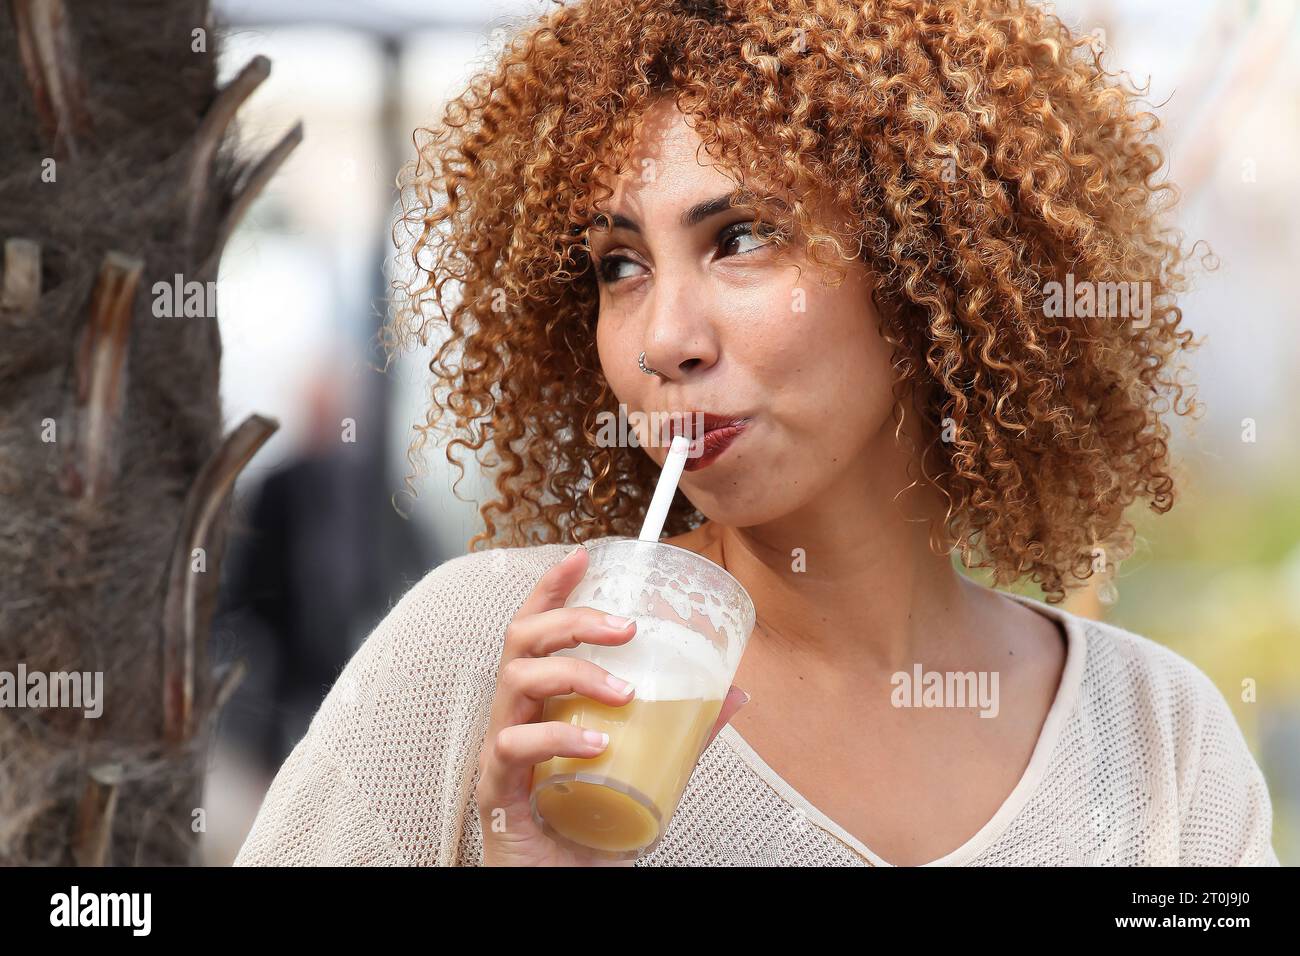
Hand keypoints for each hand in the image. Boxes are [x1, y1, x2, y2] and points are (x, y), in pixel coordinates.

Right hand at [475, 544, 747, 865]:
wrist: (556, 884)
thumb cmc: (589, 823)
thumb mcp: (644, 768)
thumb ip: (681, 731)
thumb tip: (735, 695)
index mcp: (542, 698)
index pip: (537, 628)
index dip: (553, 588)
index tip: (582, 554)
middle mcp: (515, 712)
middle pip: (522, 638)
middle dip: (572, 617)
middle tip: (625, 626)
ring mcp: (500, 746)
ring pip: (517, 678)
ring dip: (575, 672)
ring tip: (625, 690)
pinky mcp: (496, 785)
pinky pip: (515, 743)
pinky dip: (558, 735)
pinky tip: (598, 743)